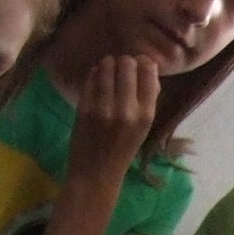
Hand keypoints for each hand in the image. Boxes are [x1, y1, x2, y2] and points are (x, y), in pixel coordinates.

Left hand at [63, 53, 161, 186]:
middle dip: (124, 61)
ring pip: (106, 67)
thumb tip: (149, 67)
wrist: (96, 173)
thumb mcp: (145, 127)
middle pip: (127, 64)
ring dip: (107, 64)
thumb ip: (149, 99)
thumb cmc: (123, 149)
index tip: (139, 64)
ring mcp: (103, 109)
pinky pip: (90, 79)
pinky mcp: (84, 109)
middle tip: (121, 66)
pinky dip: (94, 73)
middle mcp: (126, 110)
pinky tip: (96, 76)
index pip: (148, 71)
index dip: (144, 62)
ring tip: (107, 67)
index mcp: (146, 115)